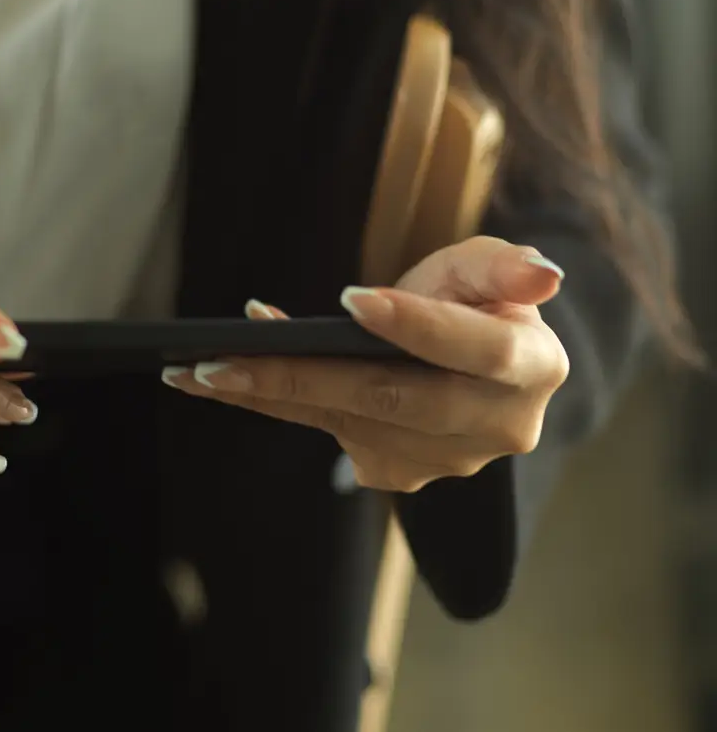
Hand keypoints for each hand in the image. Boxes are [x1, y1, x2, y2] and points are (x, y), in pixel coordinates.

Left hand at [162, 237, 570, 492]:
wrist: (471, 362)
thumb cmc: (476, 301)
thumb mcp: (488, 268)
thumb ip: (504, 269)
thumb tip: (542, 277)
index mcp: (531, 370)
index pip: (475, 350)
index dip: (416, 326)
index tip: (353, 300)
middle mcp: (493, 428)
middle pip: (396, 402)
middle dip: (306, 379)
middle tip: (225, 361)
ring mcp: (441, 459)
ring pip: (346, 422)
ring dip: (267, 394)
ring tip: (195, 370)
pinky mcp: (395, 469)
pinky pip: (324, 428)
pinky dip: (269, 400)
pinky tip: (212, 379)